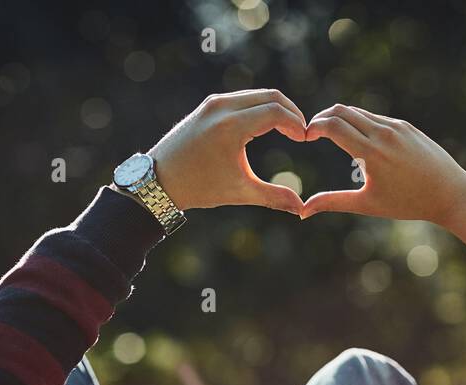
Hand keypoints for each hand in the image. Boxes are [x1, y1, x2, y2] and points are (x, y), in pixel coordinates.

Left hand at [148, 90, 306, 214]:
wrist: (160, 179)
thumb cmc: (200, 187)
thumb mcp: (239, 192)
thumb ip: (274, 197)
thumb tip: (302, 208)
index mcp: (231, 127)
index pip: (276, 112)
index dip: (296, 124)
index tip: (305, 139)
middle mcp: (222, 108)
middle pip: (271, 96)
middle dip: (291, 113)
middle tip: (301, 132)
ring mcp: (214, 103)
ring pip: (257, 94)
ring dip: (276, 108)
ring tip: (288, 130)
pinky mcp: (209, 105)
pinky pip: (243, 98)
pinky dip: (259, 107)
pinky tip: (268, 126)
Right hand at [300, 105, 465, 226]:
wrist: (450, 193)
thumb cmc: (408, 204)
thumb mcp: (368, 204)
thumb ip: (333, 202)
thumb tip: (303, 212)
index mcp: (372, 153)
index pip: (332, 125)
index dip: (312, 127)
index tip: (303, 137)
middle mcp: (383, 133)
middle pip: (341, 111)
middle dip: (321, 118)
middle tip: (311, 132)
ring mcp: (396, 126)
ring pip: (358, 112)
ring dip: (340, 118)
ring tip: (328, 133)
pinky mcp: (406, 126)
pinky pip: (376, 117)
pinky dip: (360, 122)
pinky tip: (355, 136)